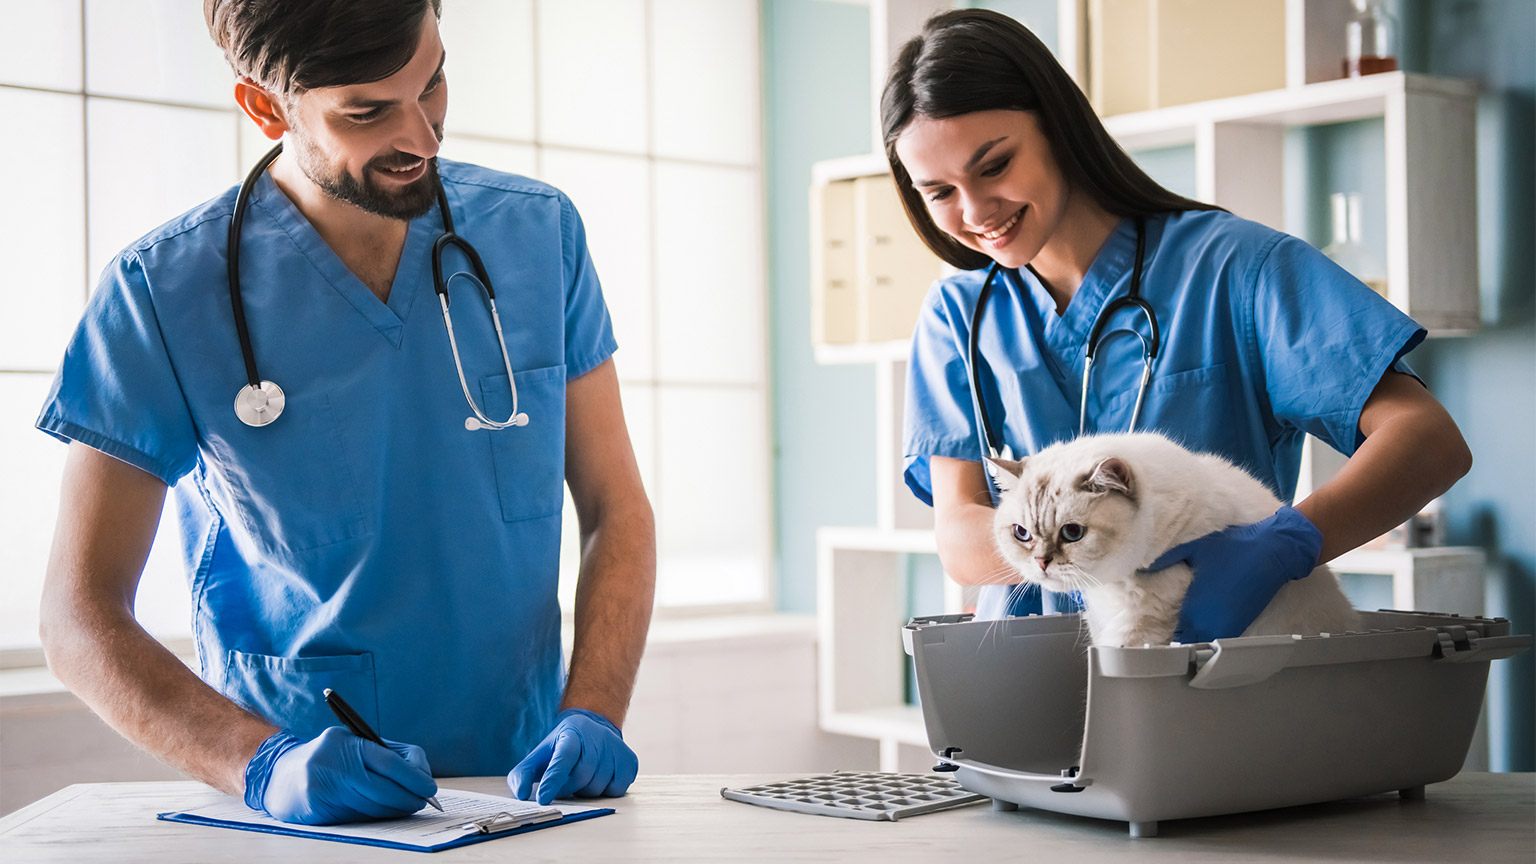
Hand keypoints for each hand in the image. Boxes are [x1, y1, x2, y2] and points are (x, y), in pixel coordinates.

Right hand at [244, 727, 437, 824]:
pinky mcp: (317, 809)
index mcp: (346, 742)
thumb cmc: (327, 757)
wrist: (279, 775)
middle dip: (409, 797)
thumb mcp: (352, 743)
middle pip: (384, 788)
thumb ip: (384, 754)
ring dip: (394, 810)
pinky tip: (382, 812)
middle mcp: (333, 764)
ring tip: (406, 806)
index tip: (429, 787)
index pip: (390, 762)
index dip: (414, 777)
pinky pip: (357, 817)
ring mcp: (323, 788)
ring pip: (372, 806)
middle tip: (423, 801)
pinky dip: (374, 816)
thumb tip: (420, 778)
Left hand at [508, 708, 637, 804]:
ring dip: (586, 790)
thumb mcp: (539, 756)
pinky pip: (617, 789)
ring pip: (599, 785)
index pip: (563, 758)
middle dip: (570, 787)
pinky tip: (600, 779)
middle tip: (564, 784)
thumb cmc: (561, 748)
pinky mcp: (630, 760)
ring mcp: (616, 748)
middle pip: (582, 776)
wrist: (593, 729)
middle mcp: (597, 738)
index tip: (543, 800)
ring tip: (582, 779)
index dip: (553, 780)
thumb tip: (521, 794)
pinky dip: (606, 791)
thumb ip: (522, 774)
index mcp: (572, 734)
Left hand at [1147, 505, 1323, 642]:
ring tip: (1176, 639)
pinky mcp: (1241, 624)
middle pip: (1188, 649)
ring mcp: (1229, 627)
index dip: (1159, 647)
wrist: (1274, 551)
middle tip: (1156, 644)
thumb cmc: (1233, 548)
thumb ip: (1166, 558)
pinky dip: (1207, 637)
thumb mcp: (1193, 549)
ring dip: (1192, 644)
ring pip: (1204, 646)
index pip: (1173, 644)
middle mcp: (1211, 625)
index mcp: (1196, 611)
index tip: (1146, 646)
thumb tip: (1142, 564)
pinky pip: (1219, 639)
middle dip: (1174, 648)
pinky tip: (1198, 629)